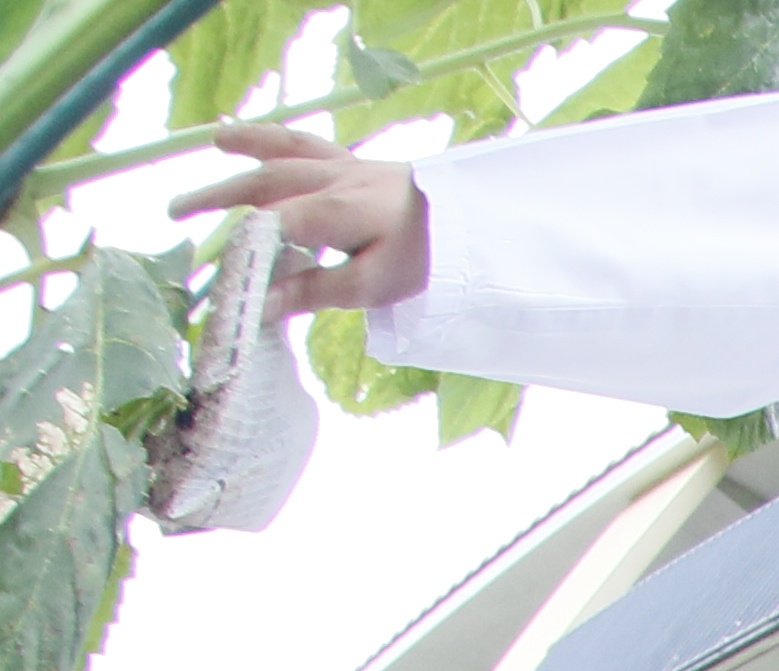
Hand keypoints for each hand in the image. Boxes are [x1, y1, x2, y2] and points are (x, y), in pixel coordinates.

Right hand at [175, 127, 426, 317]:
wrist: (480, 224)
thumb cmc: (428, 259)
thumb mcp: (373, 286)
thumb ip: (312, 291)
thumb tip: (258, 305)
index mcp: (332, 211)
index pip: (268, 228)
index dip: (237, 252)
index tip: (213, 279)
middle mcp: (331, 180)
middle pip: (263, 187)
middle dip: (217, 199)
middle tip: (176, 213)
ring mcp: (344, 166)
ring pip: (281, 154)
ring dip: (244, 151)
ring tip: (214, 144)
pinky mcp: (357, 163)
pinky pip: (305, 141)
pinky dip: (273, 136)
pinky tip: (249, 135)